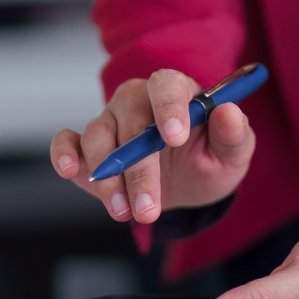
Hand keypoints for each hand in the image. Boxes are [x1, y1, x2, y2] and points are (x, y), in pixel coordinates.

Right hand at [50, 69, 255, 222]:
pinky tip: (70, 170)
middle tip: (149, 209)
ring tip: (126, 212)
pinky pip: (68, 141)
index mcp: (177, 93)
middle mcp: (139, 100)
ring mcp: (111, 121)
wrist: (188, 185)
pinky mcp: (87, 146)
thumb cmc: (209, 160)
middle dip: (139, 170)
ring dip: (109, 179)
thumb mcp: (232, 155)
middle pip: (130, 122)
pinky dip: (64, 153)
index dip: (169, 108)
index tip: (174, 138)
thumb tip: (229, 112)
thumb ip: (234, 134)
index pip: (168, 86)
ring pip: (98, 138)